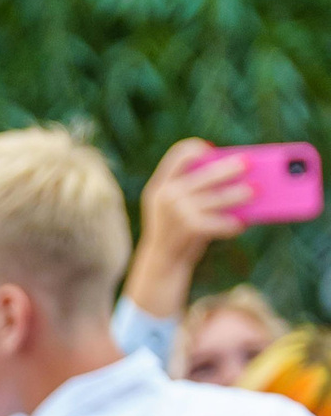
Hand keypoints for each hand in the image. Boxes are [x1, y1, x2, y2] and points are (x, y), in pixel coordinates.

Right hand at [126, 140, 254, 322]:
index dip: (195, 148)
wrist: (159, 266)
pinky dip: (232, 224)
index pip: (177, 156)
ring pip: (218, 197)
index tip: (212, 150)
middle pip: (205, 173)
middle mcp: (167, 195)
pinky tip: (242, 225)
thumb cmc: (175, 233)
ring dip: (239, 194)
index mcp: (160, 186)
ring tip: (256, 191)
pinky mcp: (190, 229)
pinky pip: (219, 222)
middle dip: (229, 168)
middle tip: (249, 163)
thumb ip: (193, 190)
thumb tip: (233, 176)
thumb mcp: (174, 208)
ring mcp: (177, 212)